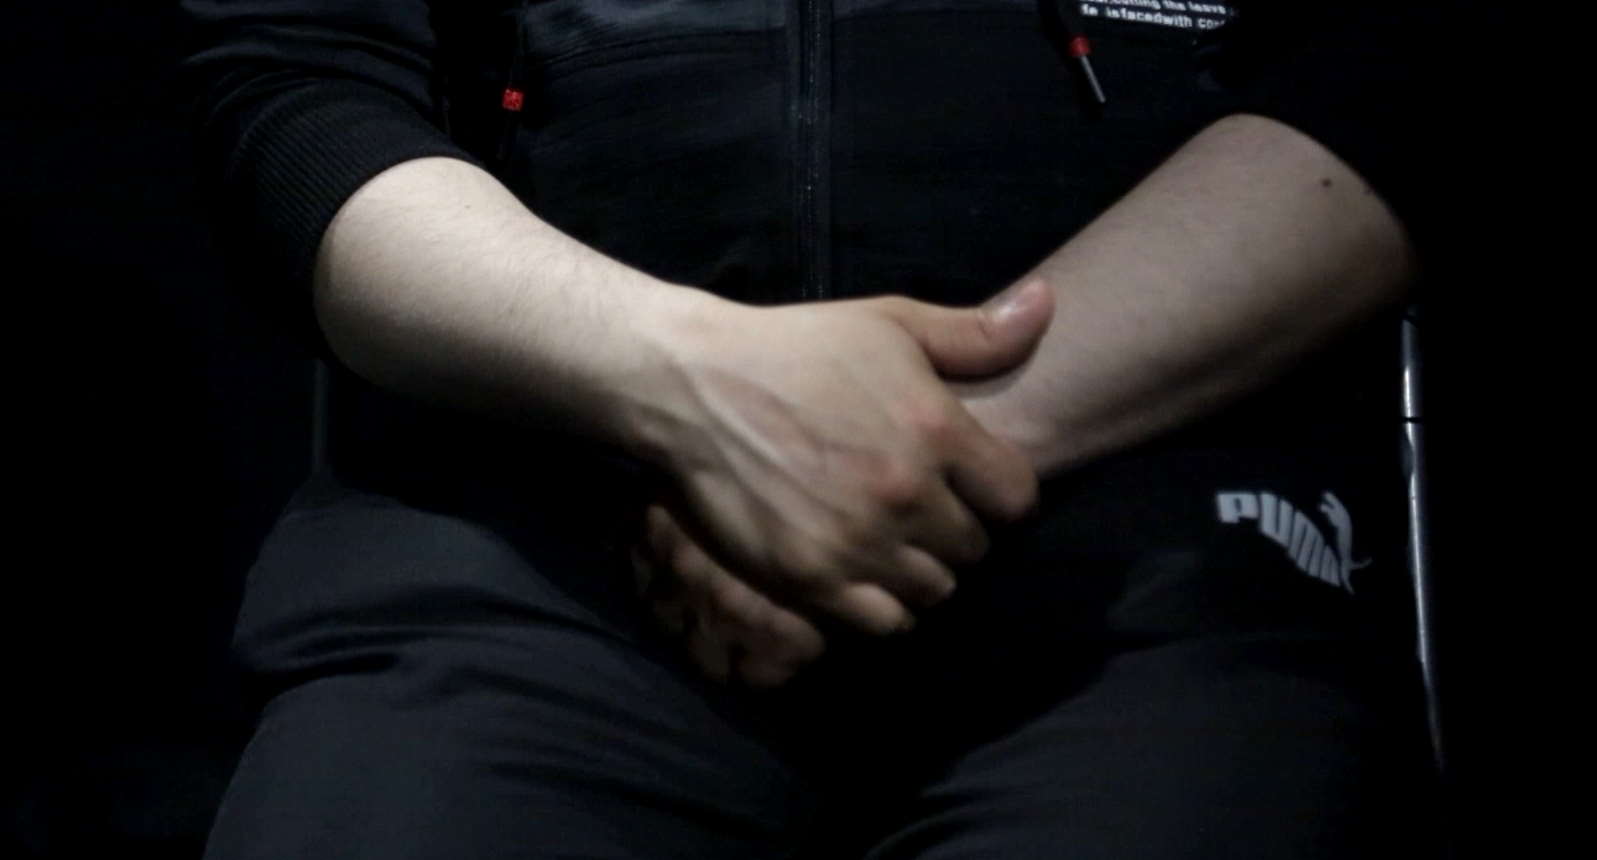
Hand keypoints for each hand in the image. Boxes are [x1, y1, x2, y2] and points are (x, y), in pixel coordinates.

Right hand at [630, 281, 1051, 681]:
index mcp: (937, 430)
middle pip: (975, 550)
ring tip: (891, 545)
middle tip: (919, 512)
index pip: (1018, 499)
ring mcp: (859, 542)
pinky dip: (883, 607)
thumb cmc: (796, 346)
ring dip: (921, 572)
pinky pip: (884, 622)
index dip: (998, 494)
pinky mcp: (811, 579)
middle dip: (956, 532)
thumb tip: (1051, 304)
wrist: (694, 385)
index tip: (968, 485)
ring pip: (934, 591)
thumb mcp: (889, 322)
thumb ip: (976, 332)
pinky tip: (862, 575)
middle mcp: (907, 493)